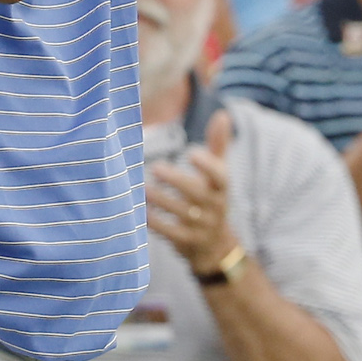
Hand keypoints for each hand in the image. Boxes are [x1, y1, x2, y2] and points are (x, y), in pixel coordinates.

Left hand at [145, 108, 238, 276]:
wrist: (214, 246)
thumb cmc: (211, 198)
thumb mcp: (219, 174)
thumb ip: (218, 145)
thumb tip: (222, 114)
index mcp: (222, 188)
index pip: (220, 176)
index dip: (208, 166)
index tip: (192, 153)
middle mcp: (215, 207)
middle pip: (197, 194)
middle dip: (177, 181)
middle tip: (155, 167)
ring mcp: (201, 227)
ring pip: (181, 214)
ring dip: (161, 200)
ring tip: (142, 188)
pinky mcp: (185, 242)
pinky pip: (170, 232)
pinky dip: (155, 222)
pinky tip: (140, 210)